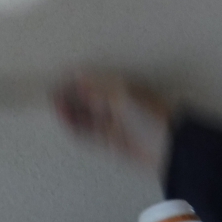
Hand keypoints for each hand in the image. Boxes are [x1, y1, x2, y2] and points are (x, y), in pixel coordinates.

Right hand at [54, 72, 171, 171]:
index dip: (72, 81)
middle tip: (51, 97)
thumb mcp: (121, 96)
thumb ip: (96, 86)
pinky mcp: (110, 142)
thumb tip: (76, 73)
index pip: (89, 81)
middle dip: (67, 97)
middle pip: (84, 99)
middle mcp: (113, 105)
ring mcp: (111, 123)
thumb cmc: (150, 116)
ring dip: (69, 113)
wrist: (170, 149)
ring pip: (84, 116)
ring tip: (56, 109)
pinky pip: (88, 134)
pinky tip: (65, 123)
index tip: (56, 81)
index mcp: (118, 89)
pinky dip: (75, 128)